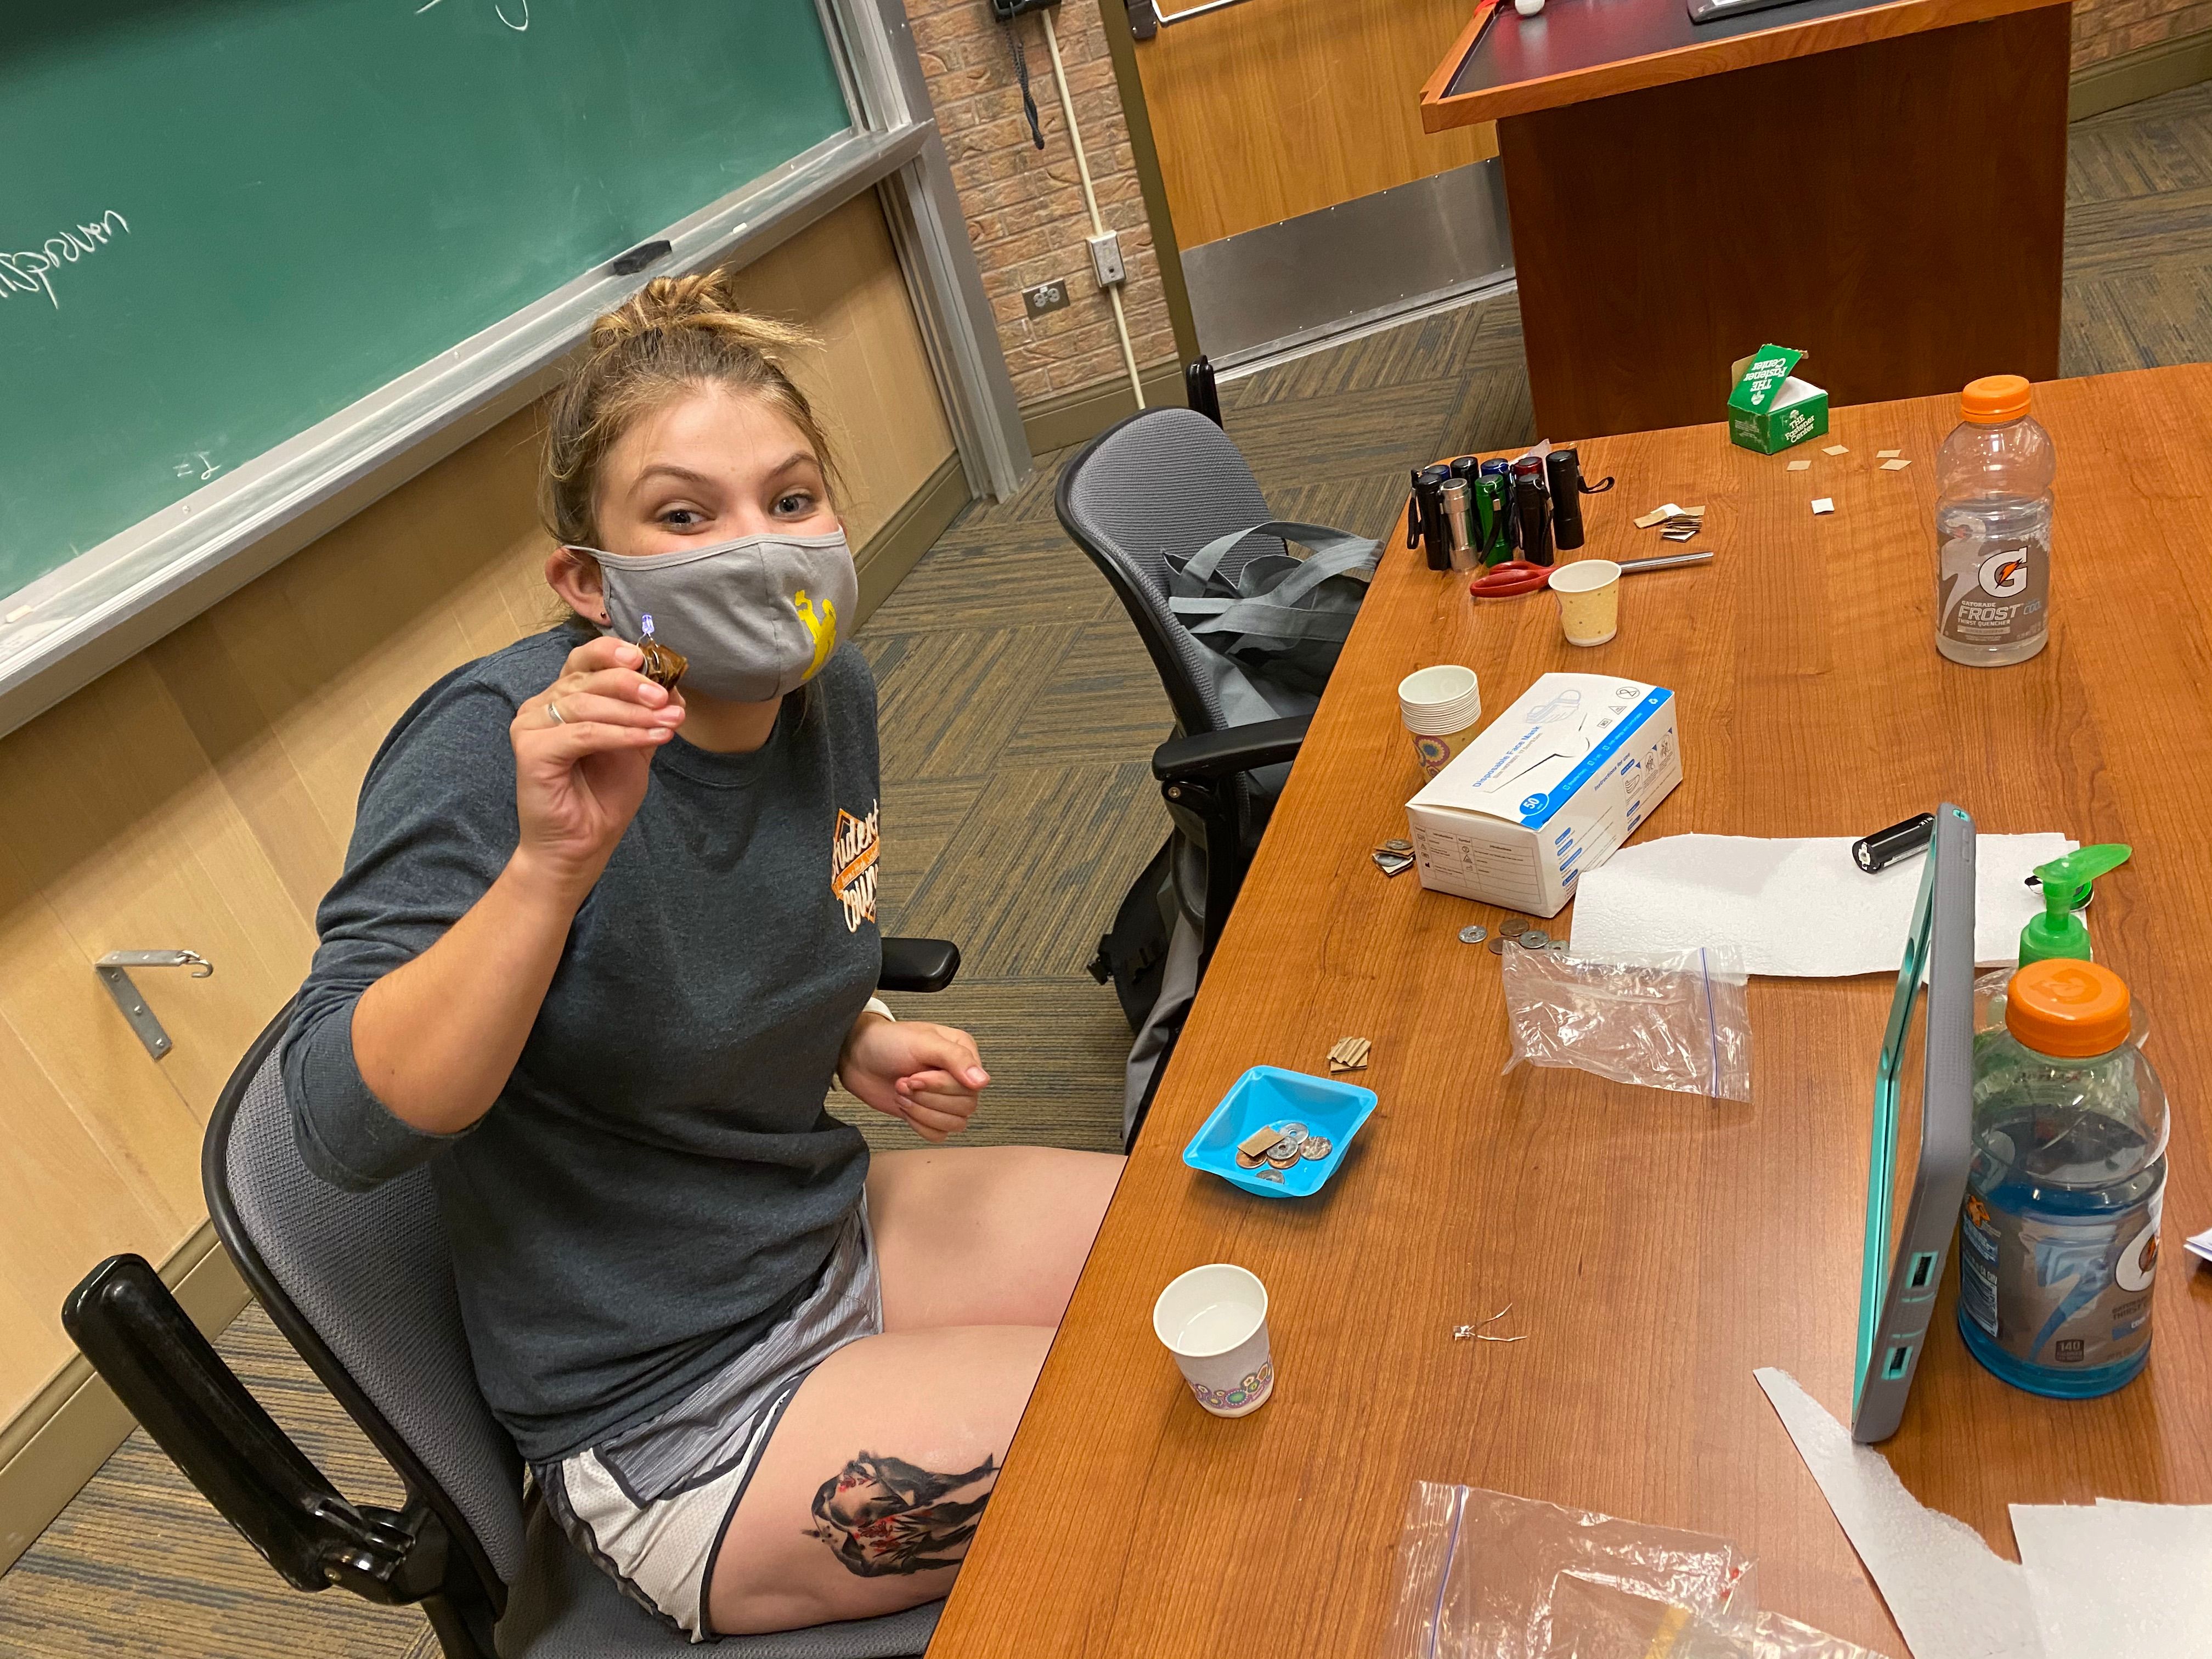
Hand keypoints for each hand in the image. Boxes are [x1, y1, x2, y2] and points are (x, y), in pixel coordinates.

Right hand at [509, 635, 685, 896]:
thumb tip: (672, 684)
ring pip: (587, 704)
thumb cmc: (602, 798)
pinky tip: (649, 738)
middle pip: (587, 678)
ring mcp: (532, 726)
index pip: (584, 660)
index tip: (646, 658)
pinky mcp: (531, 750)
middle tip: (664, 699)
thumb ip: (647, 715)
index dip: (612, 653)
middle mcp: (542, 706)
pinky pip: (582, 733)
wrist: (581, 847)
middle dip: (632, 685)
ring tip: (666, 724)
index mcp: (564, 698)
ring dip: (633, 713)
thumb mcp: (636, 747)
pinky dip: (620, 734)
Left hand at [837, 1016, 989, 1141]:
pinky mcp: (929, 1114)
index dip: (941, 1086)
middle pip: (965, 1107)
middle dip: (927, 1098)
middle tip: (904, 1082)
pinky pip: (938, 1134)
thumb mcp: (923, 1042)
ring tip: (902, 1092)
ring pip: (954, 1124)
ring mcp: (945, 1098)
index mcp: (964, 1053)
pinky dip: (918, 1124)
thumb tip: (983, 1081)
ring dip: (922, 1112)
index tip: (915, 1075)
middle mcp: (959, 1076)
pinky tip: (904, 1107)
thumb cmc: (887, 1042)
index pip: (971, 1086)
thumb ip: (955, 1059)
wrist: (857, 1058)